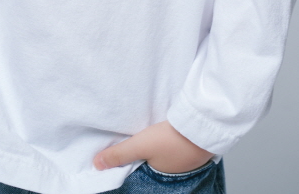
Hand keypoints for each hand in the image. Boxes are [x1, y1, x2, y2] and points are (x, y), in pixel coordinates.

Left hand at [92, 120, 213, 173]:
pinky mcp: (193, 143)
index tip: (125, 153)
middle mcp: (174, 170)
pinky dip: (172, 137)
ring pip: (166, 152)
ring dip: (159, 145)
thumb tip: (97, 164)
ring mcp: (186, 158)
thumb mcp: (141, 145)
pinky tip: (168, 128)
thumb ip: (119, 154)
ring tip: (151, 134)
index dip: (133, 163)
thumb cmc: (173, 139)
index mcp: (160, 175)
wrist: (202, 124)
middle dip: (145, 154)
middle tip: (137, 142)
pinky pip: (178, 143)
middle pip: (154, 162)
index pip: (141, 172)